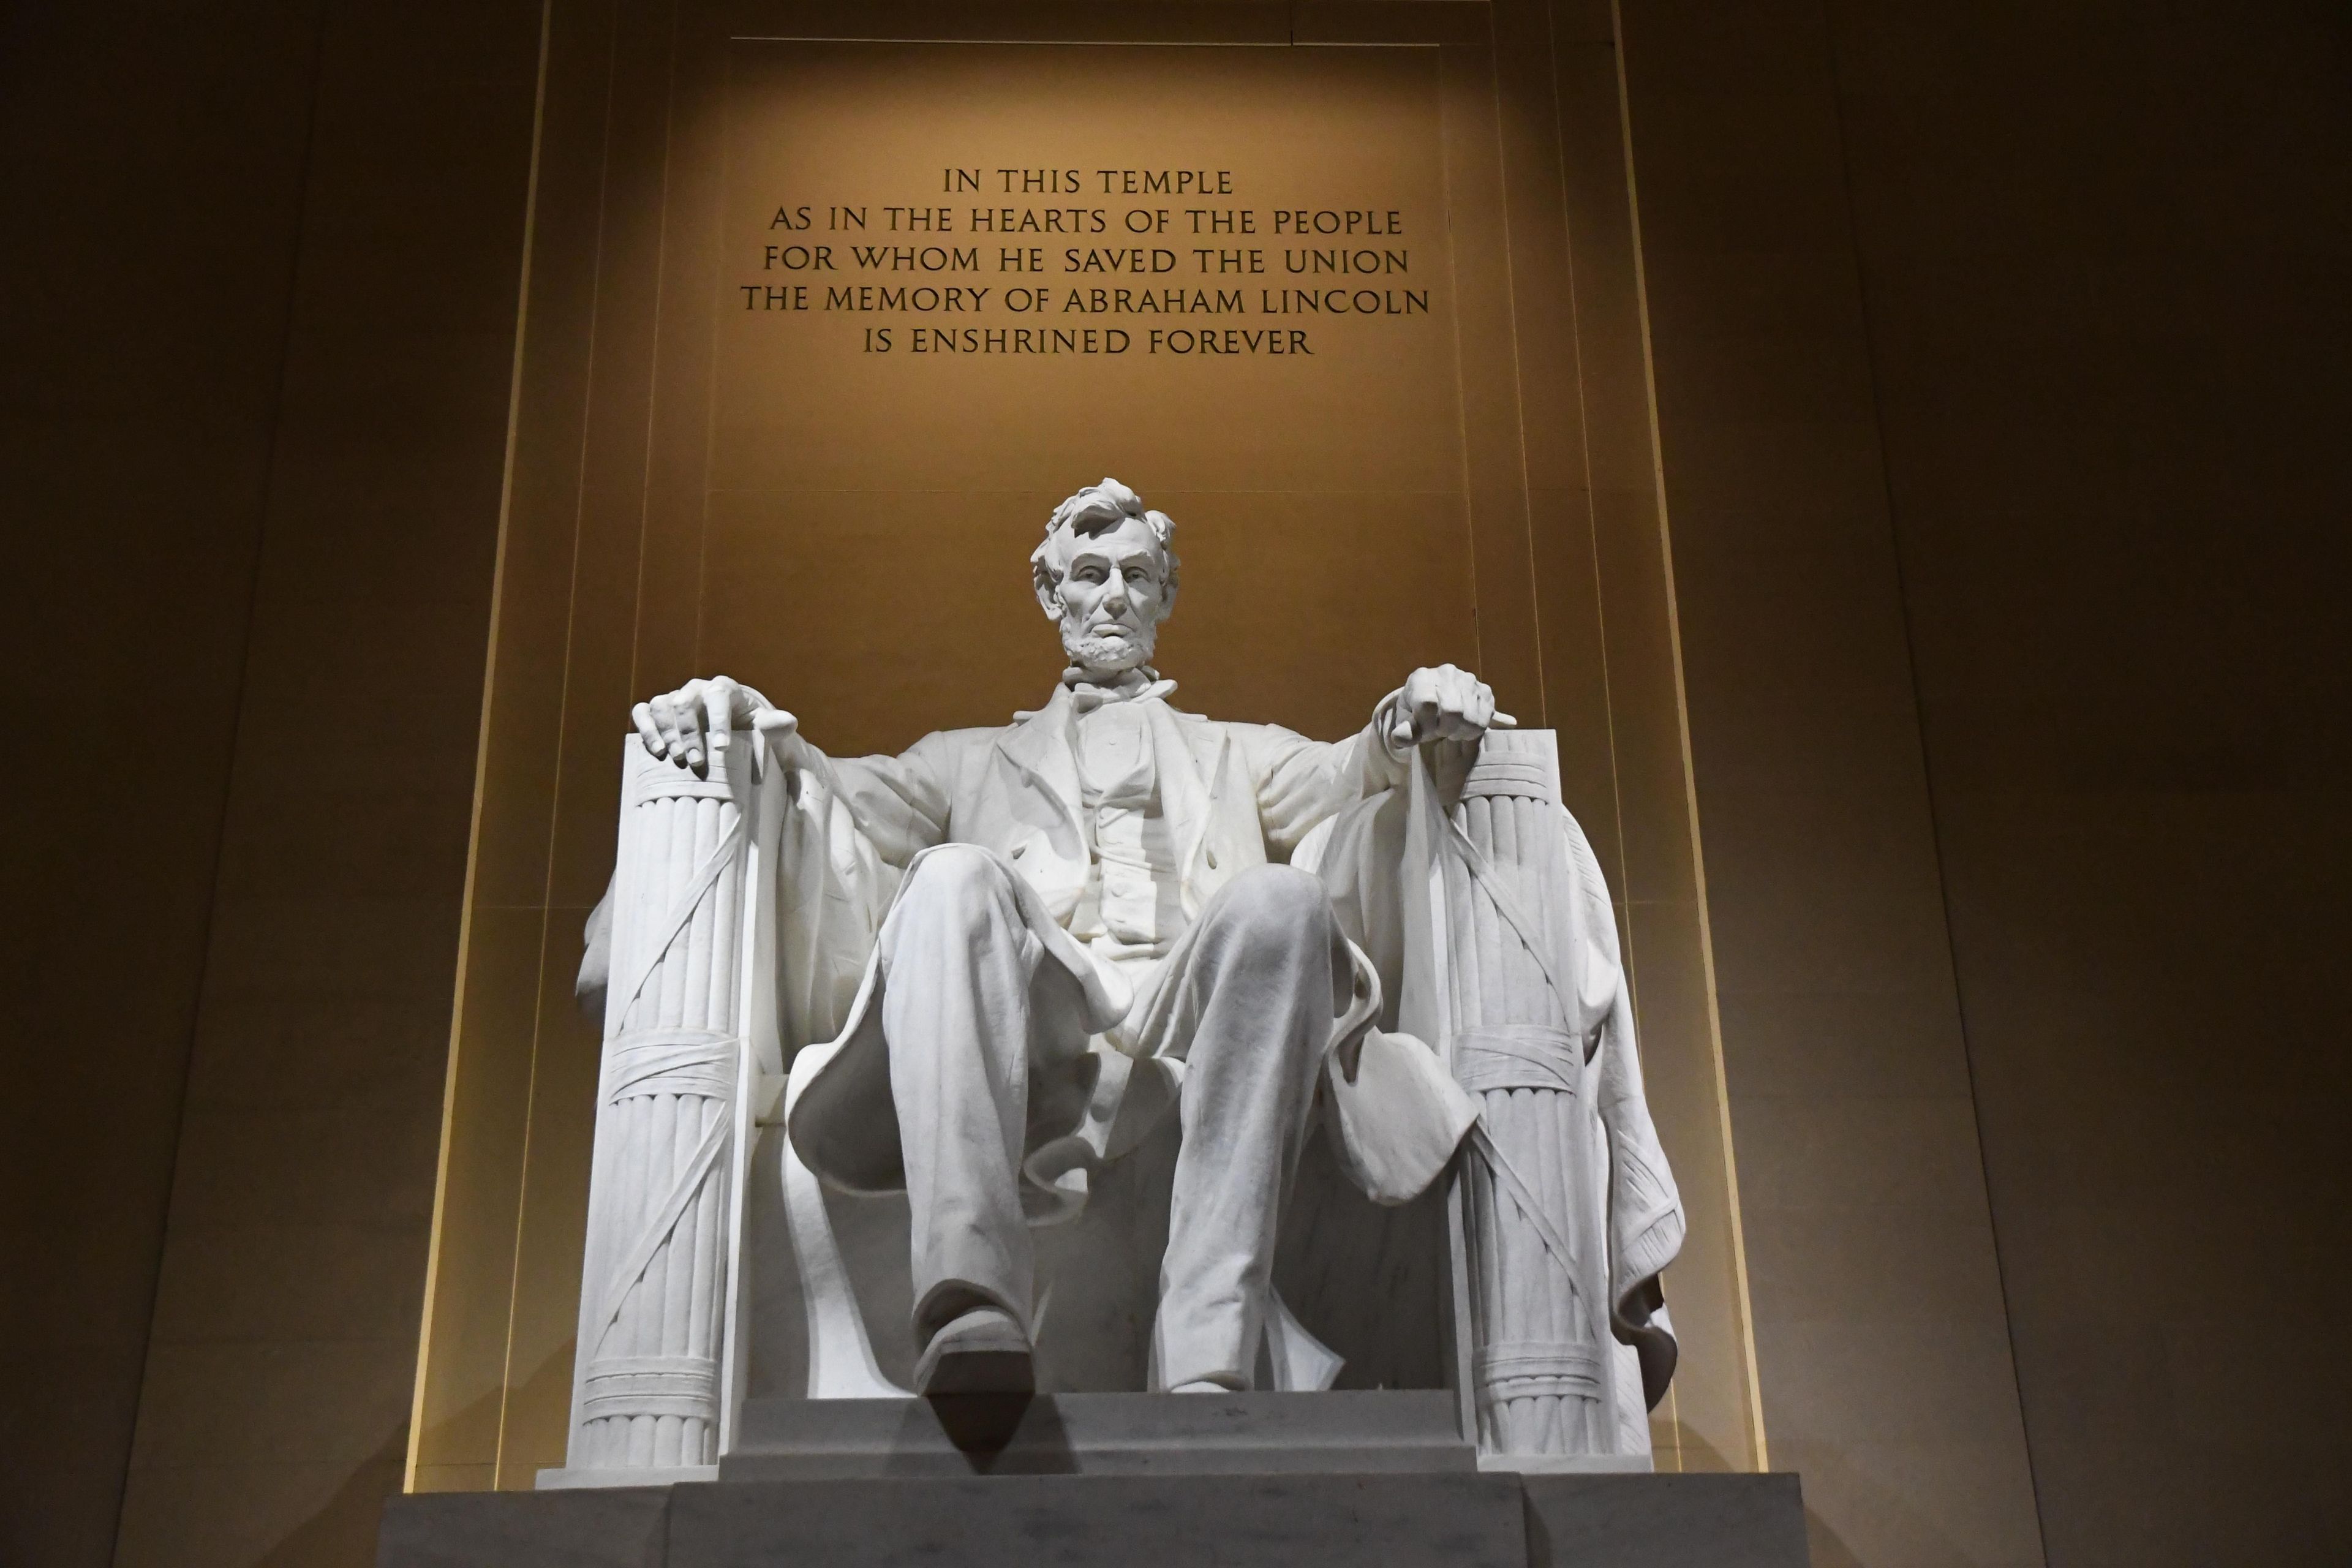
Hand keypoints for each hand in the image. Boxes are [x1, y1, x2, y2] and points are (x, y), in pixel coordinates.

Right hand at [633, 675, 770, 770]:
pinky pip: (643, 711)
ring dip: (666, 732)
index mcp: (724, 689)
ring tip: (675, 758)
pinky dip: (645, 727)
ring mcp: (675, 697)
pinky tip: (656, 750)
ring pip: (662, 705)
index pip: (718, 697)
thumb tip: (789, 722)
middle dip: (689, 733)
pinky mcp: (658, 710)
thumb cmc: (748, 727)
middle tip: (697, 762)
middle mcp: (696, 689)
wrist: (729, 726)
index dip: (718, 720)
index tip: (722, 748)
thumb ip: (774, 725)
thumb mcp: (763, 727)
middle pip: (684, 702)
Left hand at [1388, 664, 1514, 747]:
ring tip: (1450, 728)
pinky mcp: (1484, 690)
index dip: (1426, 725)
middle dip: (1444, 729)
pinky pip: (1483, 719)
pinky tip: (1462, 725)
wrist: (1434, 701)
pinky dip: (1472, 730)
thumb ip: (1405, 730)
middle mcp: (1447, 673)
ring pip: (1470, 718)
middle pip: (1453, 711)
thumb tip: (1399, 738)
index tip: (1425, 731)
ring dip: (1459, 731)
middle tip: (1439, 731)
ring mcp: (1468, 680)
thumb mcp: (1405, 721)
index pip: (1427, 704)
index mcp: (1421, 678)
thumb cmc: (1417, 713)